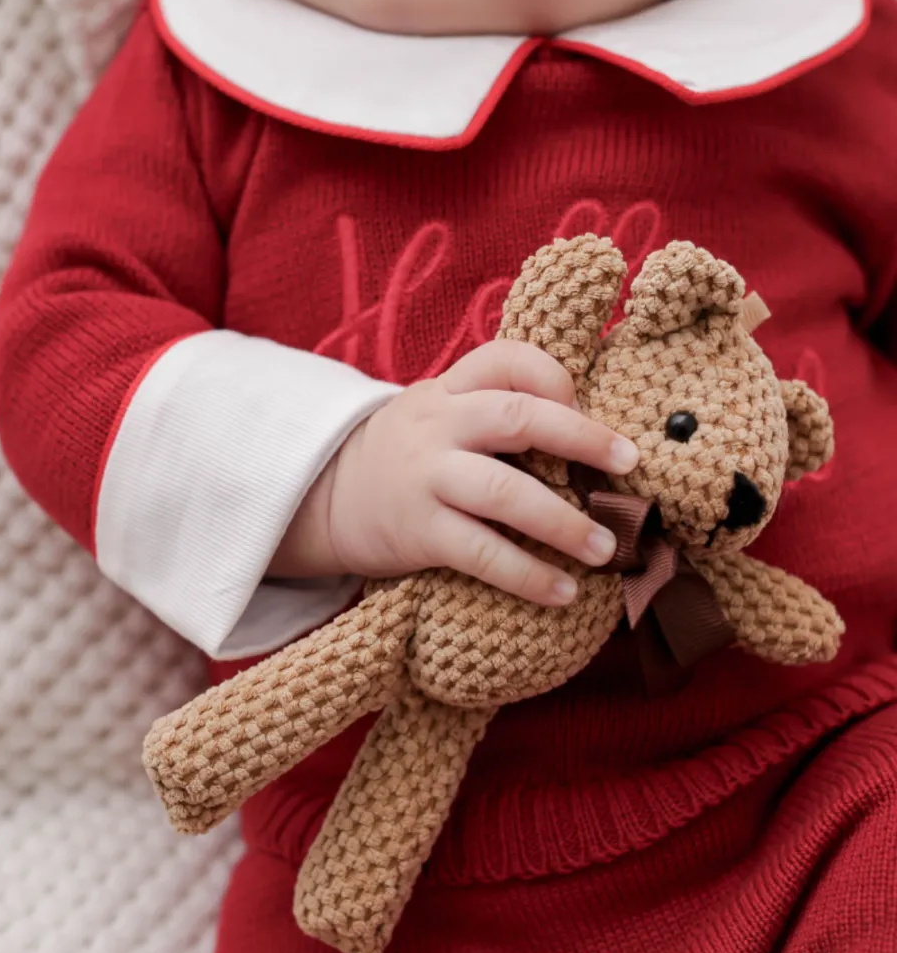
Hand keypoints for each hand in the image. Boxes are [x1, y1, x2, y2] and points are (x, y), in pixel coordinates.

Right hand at [272, 340, 638, 605]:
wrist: (323, 497)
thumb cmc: (405, 457)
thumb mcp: (438, 415)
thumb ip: (494, 412)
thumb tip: (591, 436)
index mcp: (447, 390)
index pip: (505, 359)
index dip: (554, 376)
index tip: (587, 405)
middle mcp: (437, 425)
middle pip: (516, 416)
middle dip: (581, 438)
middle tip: (629, 465)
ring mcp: (425, 478)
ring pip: (503, 492)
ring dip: (563, 522)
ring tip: (606, 547)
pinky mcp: (417, 531)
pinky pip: (480, 552)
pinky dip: (527, 574)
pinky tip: (563, 592)